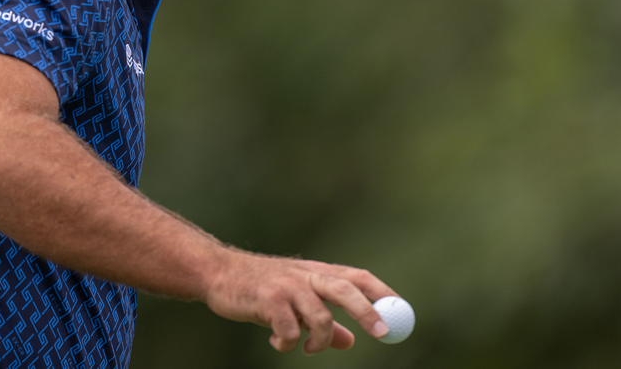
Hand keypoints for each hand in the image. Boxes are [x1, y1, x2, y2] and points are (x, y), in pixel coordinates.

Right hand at [202, 251, 397, 354]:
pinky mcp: (266, 299)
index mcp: (317, 272)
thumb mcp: (296, 301)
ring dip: (319, 340)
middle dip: (367, 310)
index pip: (357, 276)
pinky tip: (275, 340)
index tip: (401, 310)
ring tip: (306, 348)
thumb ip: (324, 320)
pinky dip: (287, 343)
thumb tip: (350, 341)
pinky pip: (288, 330)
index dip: (381, 292)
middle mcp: (305, 275)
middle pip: (345, 289)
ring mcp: (286, 286)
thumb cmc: (260, 288)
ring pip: (319, 315)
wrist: (219, 274)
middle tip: (383, 333)